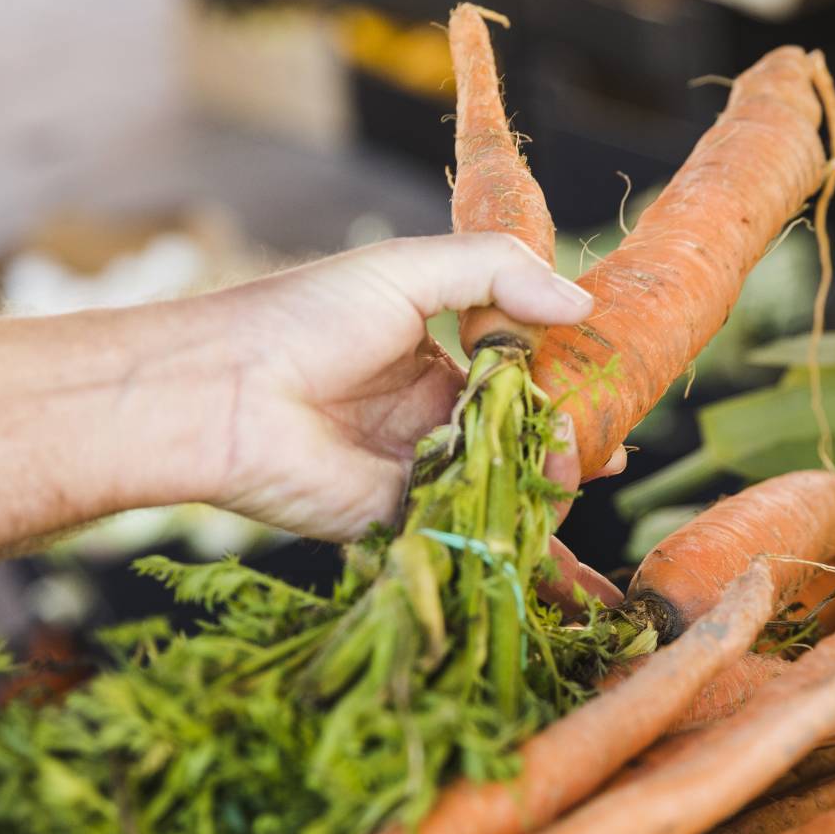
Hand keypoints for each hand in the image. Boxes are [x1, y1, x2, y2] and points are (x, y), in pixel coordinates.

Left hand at [191, 233, 623, 605]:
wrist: (223, 395)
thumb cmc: (302, 318)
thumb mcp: (405, 270)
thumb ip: (496, 273)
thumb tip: (582, 304)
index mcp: (430, 353)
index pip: (519, 369)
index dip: (565, 379)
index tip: (611, 386)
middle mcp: (427, 414)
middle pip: (519, 433)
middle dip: (568, 441)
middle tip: (603, 445)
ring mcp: (416, 471)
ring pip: (502, 485)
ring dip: (548, 488)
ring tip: (576, 476)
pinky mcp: (401, 523)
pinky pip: (469, 536)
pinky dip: (518, 552)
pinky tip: (570, 563)